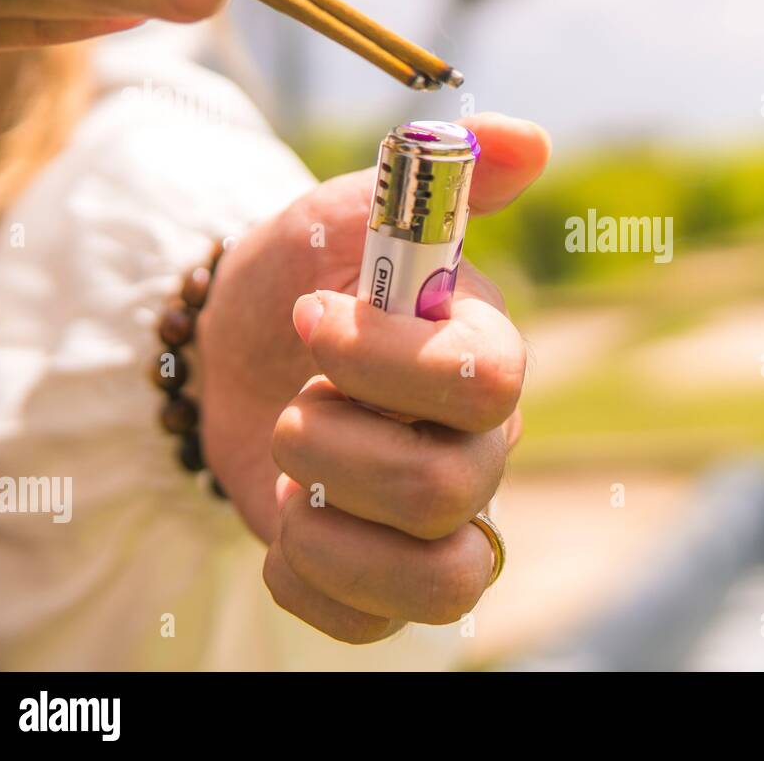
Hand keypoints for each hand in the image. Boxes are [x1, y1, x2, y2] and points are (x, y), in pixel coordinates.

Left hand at [196, 114, 550, 641]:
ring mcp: (443, 520)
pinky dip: (311, 580)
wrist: (235, 353)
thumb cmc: (301, 278)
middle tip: (293, 399)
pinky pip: (379, 623)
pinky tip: (287, 523)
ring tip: (293, 470)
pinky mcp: (389, 579)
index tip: (312, 317)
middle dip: (331, 442)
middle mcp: (483, 446)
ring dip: (331, 525)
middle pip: (447, 488)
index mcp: (484, 355)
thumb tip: (528, 141)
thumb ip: (432, 176)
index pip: (487, 382)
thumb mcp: (347, 210)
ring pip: (439, 579)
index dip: (385, 360)